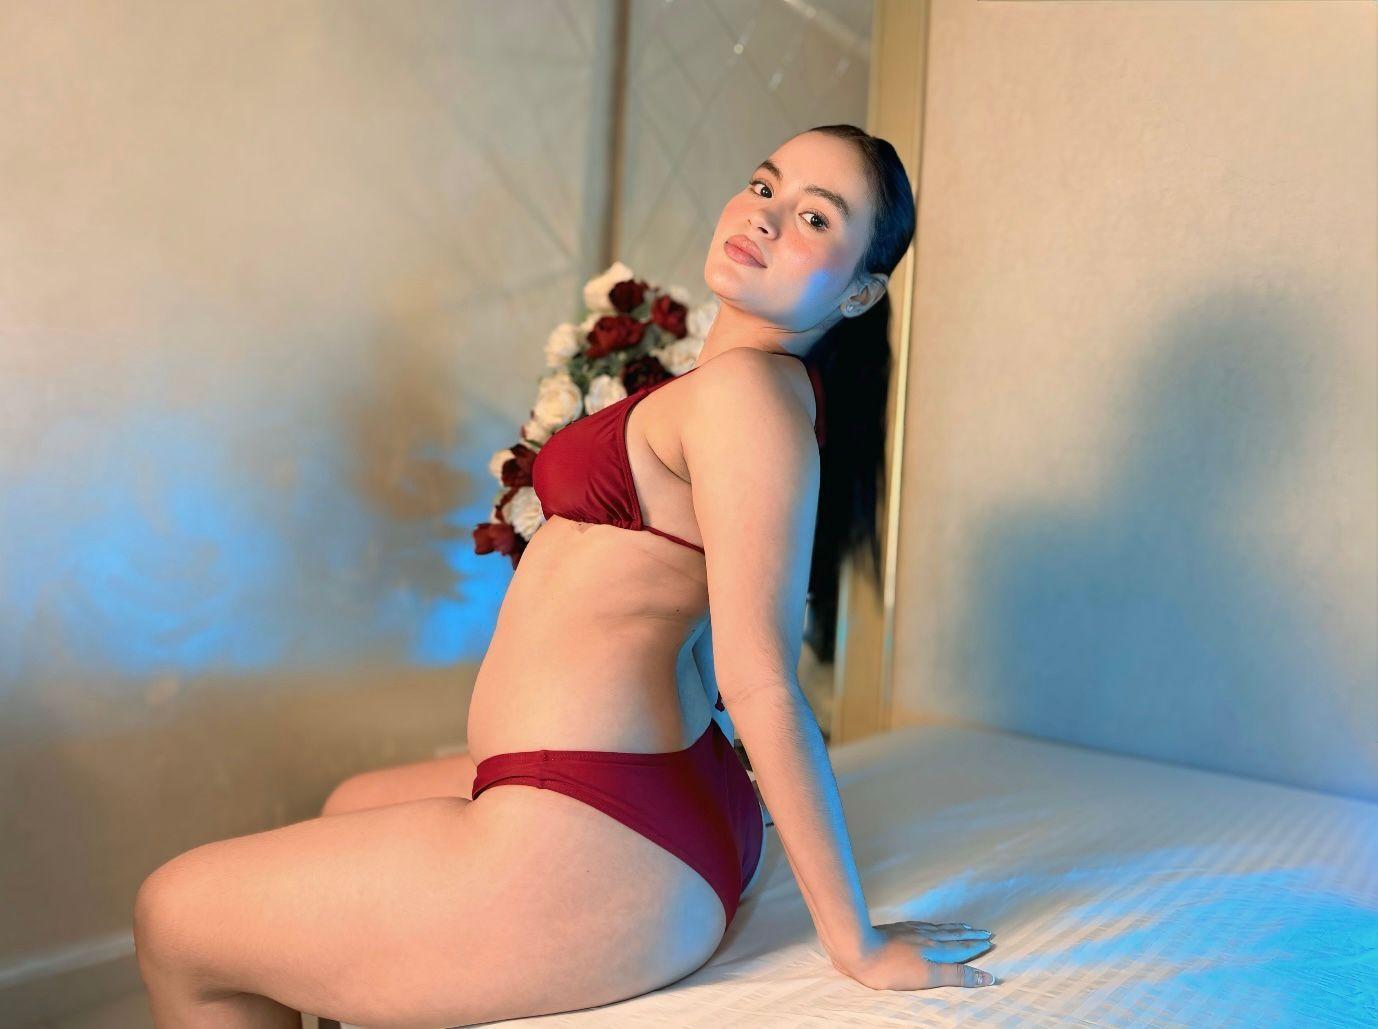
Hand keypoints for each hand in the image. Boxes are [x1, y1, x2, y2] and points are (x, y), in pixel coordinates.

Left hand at [830, 920, 997, 990]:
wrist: (859, 947)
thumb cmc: (892, 968)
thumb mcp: (928, 976)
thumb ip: (956, 975)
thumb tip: (986, 977)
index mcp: (935, 950)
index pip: (961, 948)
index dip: (976, 946)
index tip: (989, 941)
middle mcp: (926, 937)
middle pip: (953, 935)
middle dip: (970, 935)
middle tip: (984, 931)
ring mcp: (911, 931)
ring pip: (939, 929)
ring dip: (955, 928)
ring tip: (964, 926)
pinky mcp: (898, 929)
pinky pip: (924, 925)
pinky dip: (935, 926)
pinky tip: (931, 926)